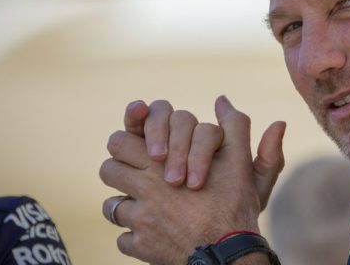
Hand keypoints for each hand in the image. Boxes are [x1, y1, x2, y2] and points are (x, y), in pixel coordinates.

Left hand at [101, 96, 281, 263]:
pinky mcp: (140, 247)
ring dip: (124, 203)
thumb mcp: (241, 160)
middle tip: (137, 173)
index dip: (130, 143)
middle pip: (108, 169)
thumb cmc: (236, 204)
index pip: (120, 140)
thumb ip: (234, 126)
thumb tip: (222, 100)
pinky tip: (154, 234)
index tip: (146, 152)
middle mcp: (145, 188)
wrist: (230, 254)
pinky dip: (135, 237)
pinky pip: (123, 239)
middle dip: (120, 168)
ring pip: (110, 206)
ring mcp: (140, 220)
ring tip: (144, 205)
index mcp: (162, 162)